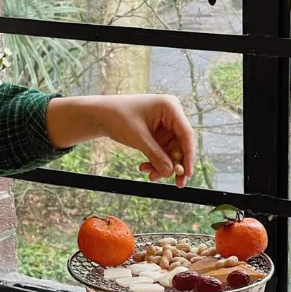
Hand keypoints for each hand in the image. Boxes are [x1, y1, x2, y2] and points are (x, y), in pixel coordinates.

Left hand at [47, 93, 194, 187]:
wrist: (101, 115)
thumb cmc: (118, 117)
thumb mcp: (138, 138)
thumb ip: (155, 155)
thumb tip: (170, 173)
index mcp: (170, 107)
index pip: (186, 134)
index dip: (189, 155)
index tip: (187, 174)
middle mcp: (171, 116)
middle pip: (181, 145)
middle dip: (175, 165)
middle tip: (176, 184)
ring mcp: (165, 127)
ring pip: (172, 153)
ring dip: (163, 166)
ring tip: (150, 176)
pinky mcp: (158, 136)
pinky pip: (162, 153)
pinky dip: (156, 162)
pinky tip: (144, 168)